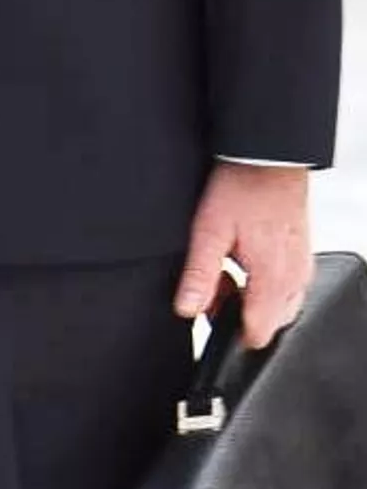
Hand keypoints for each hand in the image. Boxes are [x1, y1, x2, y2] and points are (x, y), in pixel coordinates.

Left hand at [174, 162, 313, 349]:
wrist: (268, 155)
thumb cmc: (241, 188)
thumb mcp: (208, 232)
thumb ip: (199, 275)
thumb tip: (188, 310)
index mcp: (273, 275)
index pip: (258, 333)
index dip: (229, 332)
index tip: (212, 309)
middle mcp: (294, 274)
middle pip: (269, 324)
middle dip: (239, 315)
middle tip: (219, 286)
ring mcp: (301, 264)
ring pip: (277, 306)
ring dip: (251, 299)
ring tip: (230, 271)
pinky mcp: (300, 254)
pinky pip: (284, 286)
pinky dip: (262, 283)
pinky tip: (245, 263)